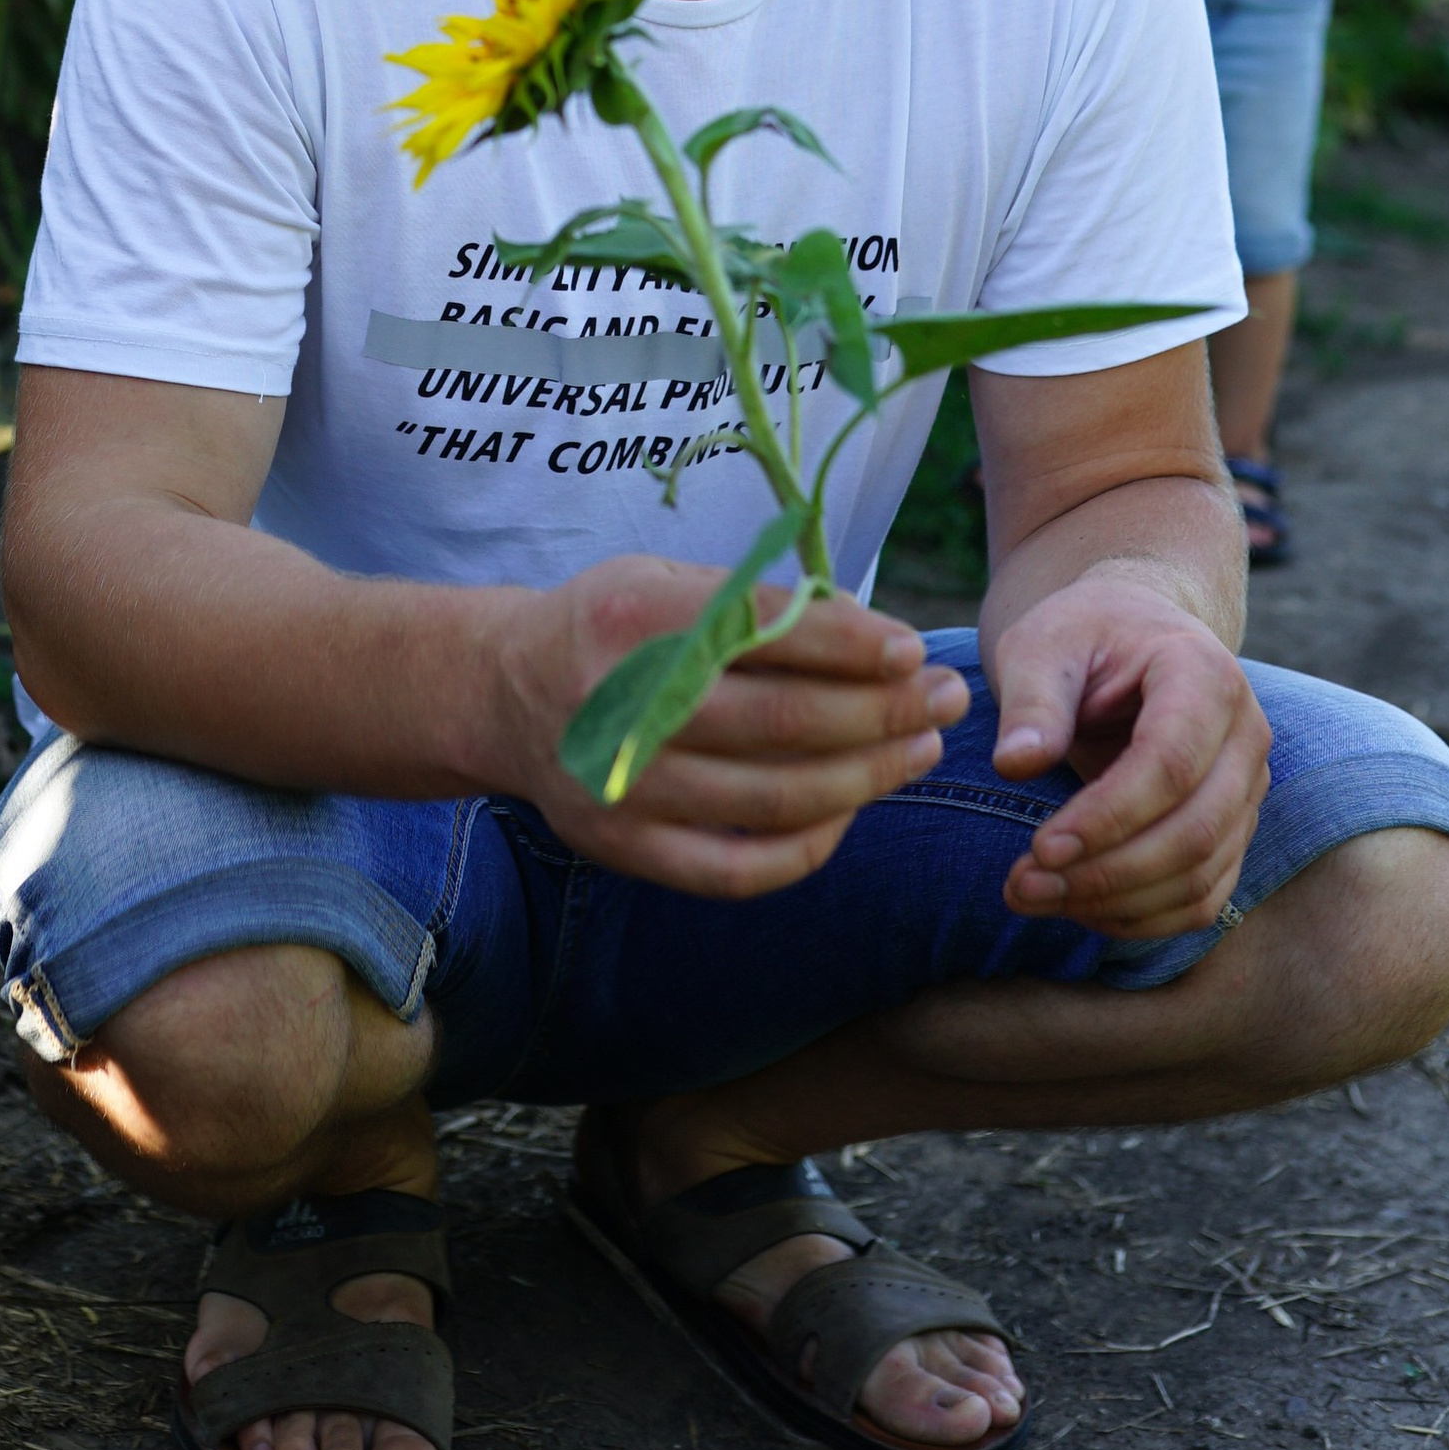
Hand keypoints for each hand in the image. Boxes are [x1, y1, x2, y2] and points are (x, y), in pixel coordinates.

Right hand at [503, 559, 968, 899]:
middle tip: (946, 700)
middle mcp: (624, 703)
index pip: (768, 632)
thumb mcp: (662, 581)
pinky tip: (850, 813)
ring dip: (867, 776)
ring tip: (919, 750)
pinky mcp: (624, 849)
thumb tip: (876, 640)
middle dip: (884, 711)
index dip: (853, 644)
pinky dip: (808, 847)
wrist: (502, 693)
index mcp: (636, 616)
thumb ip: (751, 606)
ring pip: (777, 797)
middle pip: (785, 720)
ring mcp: (625, 786)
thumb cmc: (610, 627)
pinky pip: (739, 868)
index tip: (912, 649)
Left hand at [988, 576, 1270, 938]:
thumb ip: (1033, 702)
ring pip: (1201, 874)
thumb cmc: (1085, 635)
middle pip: (1195, 830)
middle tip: (1022, 885)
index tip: (1040, 847)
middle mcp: (1245, 735)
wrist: (1134, 635)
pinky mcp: (1233, 829)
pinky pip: (1203, 895)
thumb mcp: (1043, 646)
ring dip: (1116, 902)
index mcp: (1204, 674)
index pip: (1169, 763)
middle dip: (1107, 872)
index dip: (1108, 815)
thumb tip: (1015, 765)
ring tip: (1030, 896)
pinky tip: (1075, 908)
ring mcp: (1247, 788)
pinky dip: (1141, 917)